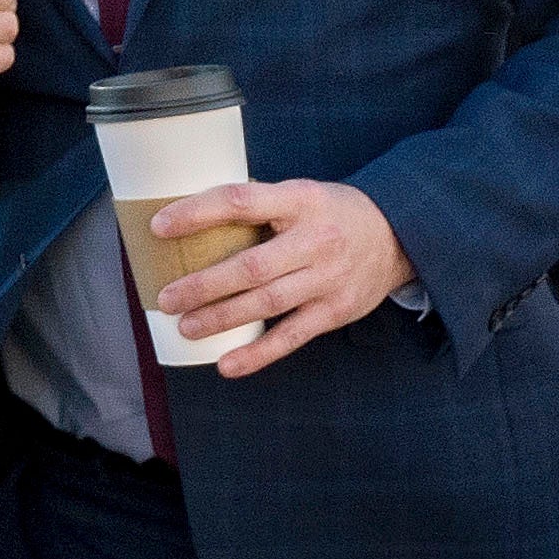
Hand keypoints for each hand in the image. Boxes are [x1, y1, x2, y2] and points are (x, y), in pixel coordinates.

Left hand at [142, 172, 410, 375]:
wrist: (399, 236)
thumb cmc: (333, 213)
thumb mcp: (302, 194)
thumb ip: (260, 206)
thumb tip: (193, 219)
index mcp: (302, 200)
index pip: (242, 202)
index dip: (198, 213)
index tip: (159, 226)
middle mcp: (316, 240)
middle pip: (251, 266)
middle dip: (203, 285)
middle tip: (166, 297)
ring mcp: (328, 279)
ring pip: (267, 303)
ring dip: (221, 318)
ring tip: (186, 326)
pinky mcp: (335, 311)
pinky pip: (291, 337)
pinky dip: (257, 354)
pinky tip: (226, 364)